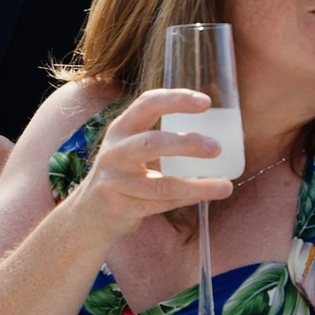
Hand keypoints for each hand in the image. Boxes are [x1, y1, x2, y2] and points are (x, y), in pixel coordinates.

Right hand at [74, 86, 235, 240]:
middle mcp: (115, 152)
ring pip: (161, 184)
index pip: (147, 104)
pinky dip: (186, 199)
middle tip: (217, 148)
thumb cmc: (123, 175)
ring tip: (225, 187)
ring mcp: (116, 182)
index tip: (207, 102)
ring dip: (197, 186)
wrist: (89, 215)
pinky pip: (161, 204)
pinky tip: (205, 196)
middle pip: (152, 143)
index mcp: (121, 129)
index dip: (177, 100)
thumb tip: (214, 134)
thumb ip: (161, 138)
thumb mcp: (131, 147)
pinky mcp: (122, 208)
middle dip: (187, 144)